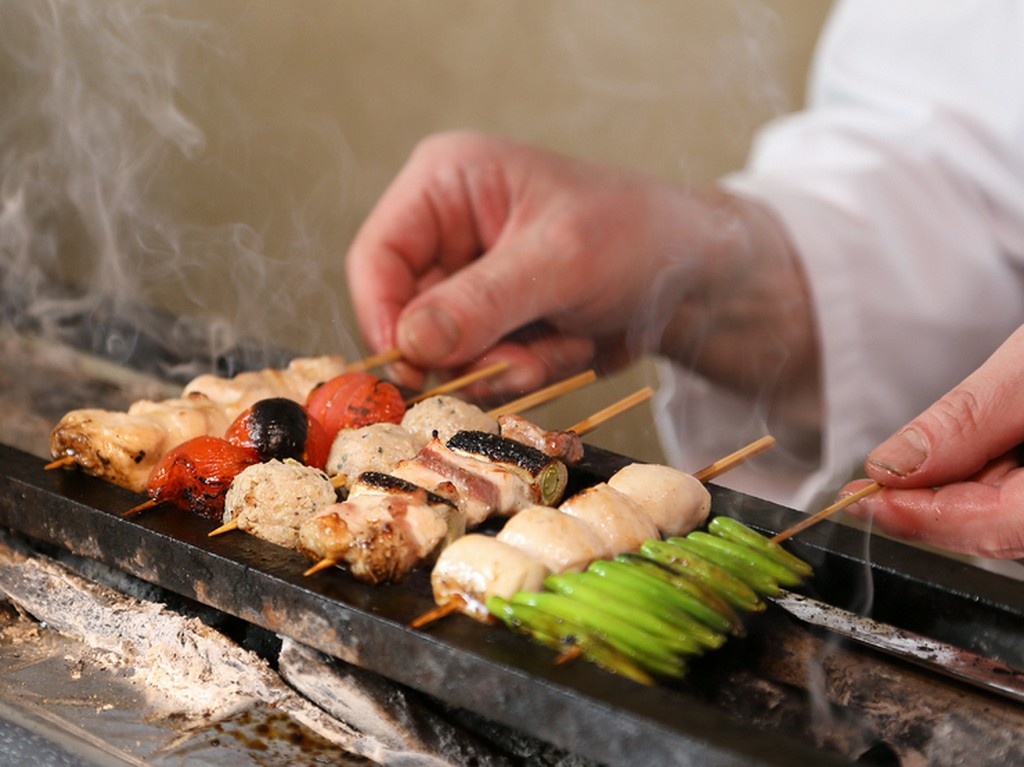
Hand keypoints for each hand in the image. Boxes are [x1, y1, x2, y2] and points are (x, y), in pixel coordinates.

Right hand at [345, 130, 817, 408]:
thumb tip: (411, 344)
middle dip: (469, 351)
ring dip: (506, 364)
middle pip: (409, 315)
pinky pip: (483, 368)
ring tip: (562, 343)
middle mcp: (448, 231)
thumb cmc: (636, 236)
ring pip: (448, 353)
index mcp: (447, 184)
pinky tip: (569, 344)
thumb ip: (482, 302)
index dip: (385, 317)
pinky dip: (527, 370)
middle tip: (522, 362)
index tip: (417, 369)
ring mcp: (471, 281)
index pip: (378, 257)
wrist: (694, 276)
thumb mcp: (559, 261)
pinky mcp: (495, 321)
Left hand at [843, 324, 1023, 558]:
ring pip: (1010, 516)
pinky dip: (992, 476)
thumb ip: (968, 419)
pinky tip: (971, 453)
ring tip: (919, 463)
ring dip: (958, 490)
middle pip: (999, 527)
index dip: (919, 519)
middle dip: (930, 504)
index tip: (859, 499)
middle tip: (868, 488)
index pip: (994, 528)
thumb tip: (894, 465)